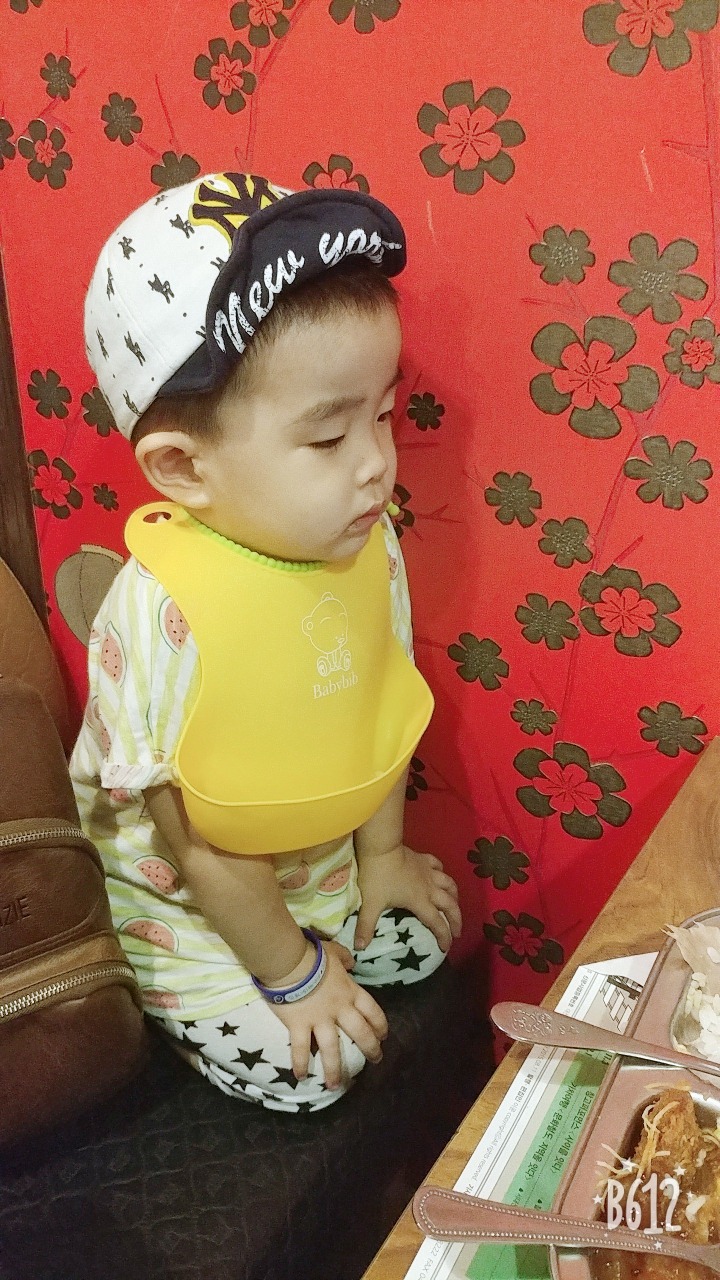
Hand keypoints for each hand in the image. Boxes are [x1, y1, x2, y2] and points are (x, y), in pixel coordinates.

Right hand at [268, 942, 387, 1088]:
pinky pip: (301, 1048)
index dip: (380, 1024)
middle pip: (360, 1032)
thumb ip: (345, 958)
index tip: (384, 1035)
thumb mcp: (334, 951)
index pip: (372, 1010)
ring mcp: (319, 1020)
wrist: (290, 961)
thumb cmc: (313, 955)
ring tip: (336, 1085)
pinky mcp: (299, 1025)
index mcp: (349, 991)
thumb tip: (351, 962)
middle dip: (370, 1048)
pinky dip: (301, 1063)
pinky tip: (301, 1076)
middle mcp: (339, 1009)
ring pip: (332, 1049)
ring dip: (335, 1069)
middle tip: (376, 1059)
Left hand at [354, 844, 461, 951]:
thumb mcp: (371, 904)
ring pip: (449, 884)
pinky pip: (438, 865)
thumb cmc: (377, 877)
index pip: (436, 923)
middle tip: (457, 932)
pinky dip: (442, 873)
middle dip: (456, 920)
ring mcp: (428, 872)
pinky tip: (440, 875)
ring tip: (454, 904)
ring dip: (454, 896)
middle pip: (450, 905)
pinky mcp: (424, 859)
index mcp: (419, 901)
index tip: (446, 948)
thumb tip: (359, 947)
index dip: (444, 936)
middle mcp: (429, 888)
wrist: (380, 848)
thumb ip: (366, 927)